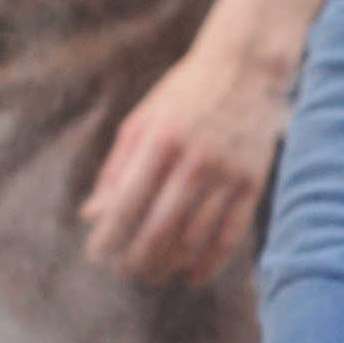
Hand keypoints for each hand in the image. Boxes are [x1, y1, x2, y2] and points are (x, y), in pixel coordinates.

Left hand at [80, 41, 287, 285]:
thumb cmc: (185, 93)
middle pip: (159, 230)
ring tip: (152, 275)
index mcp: (159, 141)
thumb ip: (116, 169)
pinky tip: (191, 275)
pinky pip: (229, 236)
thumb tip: (91, 215)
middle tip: (123, 273)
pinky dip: (209, 263)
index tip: (97, 255)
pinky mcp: (252, 183)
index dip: (108, 238)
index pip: (126, 205)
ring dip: (169, 266)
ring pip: (194, 239)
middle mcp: (194, 160)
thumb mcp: (142, 120)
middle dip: (135, 260)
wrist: (246, 67)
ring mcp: (227, 174)